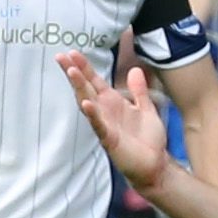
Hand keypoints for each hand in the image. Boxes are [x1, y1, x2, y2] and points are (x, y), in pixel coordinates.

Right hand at [57, 52, 169, 191]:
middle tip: (61, 56)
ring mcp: (105, 125)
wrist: (156, 165)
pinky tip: (86, 104)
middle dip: (74, 72)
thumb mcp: (146, 109)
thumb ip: (139, 91)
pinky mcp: (109, 140)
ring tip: (71, 72)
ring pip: (88, 103)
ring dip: (80, 88)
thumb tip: (135, 69)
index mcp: (113, 103)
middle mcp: (105, 112)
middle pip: (85, 88)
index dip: (84, 67)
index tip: (72, 52)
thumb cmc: (149, 140)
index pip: (94, 81)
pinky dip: (93, 115)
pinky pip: (99, 125)